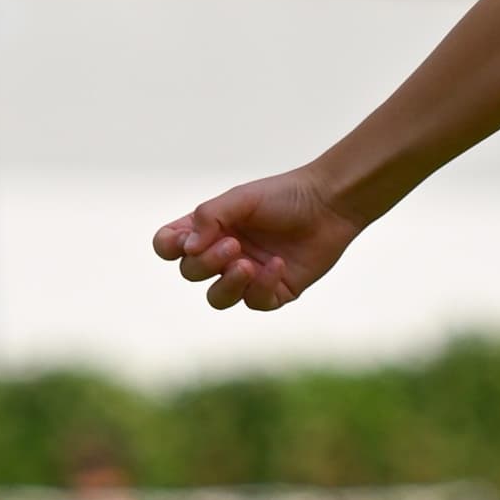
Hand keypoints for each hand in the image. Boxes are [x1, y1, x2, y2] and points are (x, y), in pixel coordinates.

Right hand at [154, 170, 362, 311]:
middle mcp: (223, 254)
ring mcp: (247, 275)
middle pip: (191, 273)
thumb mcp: (242, 199)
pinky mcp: (274, 291)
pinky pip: (255, 302)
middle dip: (207, 262)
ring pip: (217, 298)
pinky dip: (263, 286)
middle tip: (234, 244)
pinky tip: (278, 264)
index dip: (169, 247)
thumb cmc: (284, 196)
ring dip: (227, 284)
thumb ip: (210, 217)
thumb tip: (188, 248)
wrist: (329, 204)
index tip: (185, 239)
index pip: (169, 246)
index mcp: (209, 229)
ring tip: (247, 264)